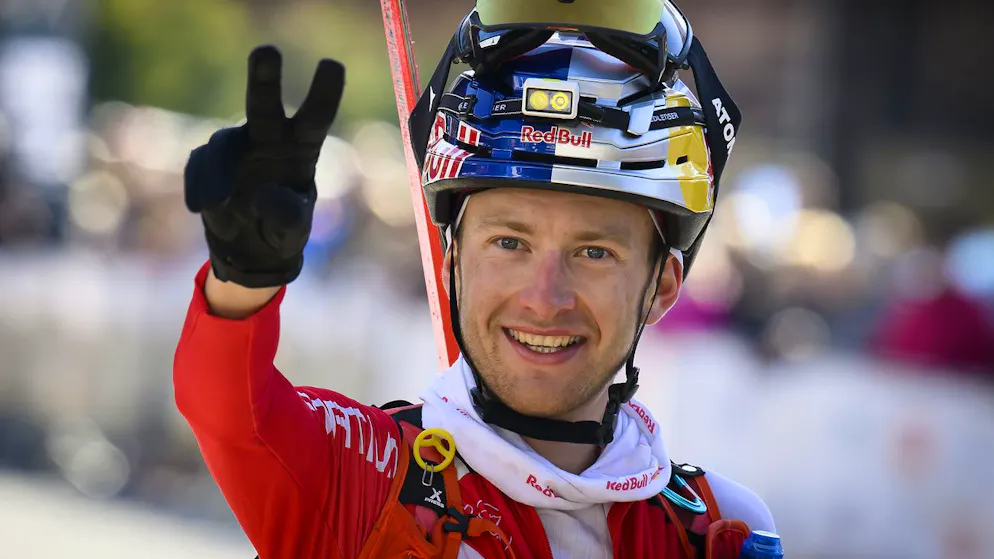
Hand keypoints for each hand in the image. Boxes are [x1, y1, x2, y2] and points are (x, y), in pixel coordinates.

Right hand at [184, 45, 344, 287]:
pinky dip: (200, 188)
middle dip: (265, 78)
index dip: (324, 93)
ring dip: (217, 174)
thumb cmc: (280, 232)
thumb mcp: (290, 232)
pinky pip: (200, 166)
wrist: (249, 249)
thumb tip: (263, 194)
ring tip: (215, 205)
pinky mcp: (207, 160)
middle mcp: (268, 139)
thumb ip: (286, 216)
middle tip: (267, 51)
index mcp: (300, 150)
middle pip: (264, 105)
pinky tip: (202, 208)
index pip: (314, 118)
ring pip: (222, 145)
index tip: (332, 64)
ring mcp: (235, 147)